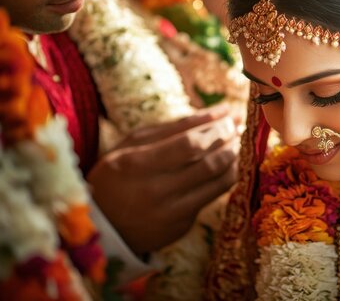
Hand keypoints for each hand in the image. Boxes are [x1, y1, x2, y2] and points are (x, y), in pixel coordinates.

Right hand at [88, 105, 238, 254]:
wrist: (102, 225)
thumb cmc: (117, 175)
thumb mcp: (132, 144)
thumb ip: (174, 127)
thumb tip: (219, 112)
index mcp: (135, 164)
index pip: (190, 144)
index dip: (216, 128)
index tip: (229, 115)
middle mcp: (155, 191)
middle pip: (209, 163)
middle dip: (230, 141)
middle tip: (237, 128)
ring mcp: (170, 213)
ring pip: (219, 183)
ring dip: (234, 160)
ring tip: (237, 145)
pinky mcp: (181, 226)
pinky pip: (210, 198)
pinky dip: (223, 179)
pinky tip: (227, 166)